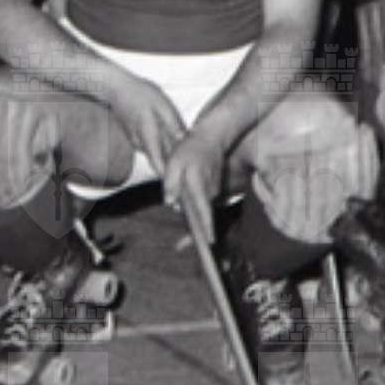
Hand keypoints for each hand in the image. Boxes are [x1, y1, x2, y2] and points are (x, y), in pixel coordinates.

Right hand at [106, 73, 185, 185]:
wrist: (117, 89)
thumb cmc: (141, 94)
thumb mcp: (162, 106)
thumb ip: (173, 124)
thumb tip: (185, 140)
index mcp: (148, 136)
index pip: (159, 163)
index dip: (169, 178)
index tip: (179, 191)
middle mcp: (141, 143)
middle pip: (159, 163)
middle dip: (172, 177)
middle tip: (186, 192)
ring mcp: (138, 142)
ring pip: (156, 157)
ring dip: (169, 166)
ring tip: (186, 177)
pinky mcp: (137, 138)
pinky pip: (152, 149)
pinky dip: (163, 155)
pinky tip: (175, 157)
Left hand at [161, 123, 225, 245]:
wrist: (211, 136)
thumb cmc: (191, 149)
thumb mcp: (174, 163)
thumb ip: (171, 183)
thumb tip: (170, 201)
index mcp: (199, 186)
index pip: (205, 210)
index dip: (207, 227)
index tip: (210, 242)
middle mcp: (210, 191)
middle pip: (203, 216)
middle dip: (197, 231)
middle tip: (185, 248)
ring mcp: (213, 190)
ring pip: (203, 209)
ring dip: (195, 219)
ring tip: (183, 236)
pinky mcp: (213, 188)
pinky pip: (204, 202)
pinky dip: (198, 208)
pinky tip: (190, 213)